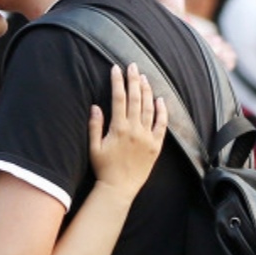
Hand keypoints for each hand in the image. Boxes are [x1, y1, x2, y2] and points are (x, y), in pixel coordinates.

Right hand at [88, 63, 168, 199]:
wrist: (119, 188)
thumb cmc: (103, 168)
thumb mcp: (93, 147)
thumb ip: (95, 125)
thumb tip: (95, 106)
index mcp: (118, 128)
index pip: (119, 99)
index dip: (117, 82)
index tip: (116, 69)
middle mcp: (135, 130)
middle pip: (136, 99)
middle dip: (133, 80)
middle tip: (132, 66)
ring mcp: (147, 137)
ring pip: (149, 108)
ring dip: (147, 91)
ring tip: (144, 78)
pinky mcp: (155, 146)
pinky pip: (162, 125)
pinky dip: (162, 111)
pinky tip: (161, 100)